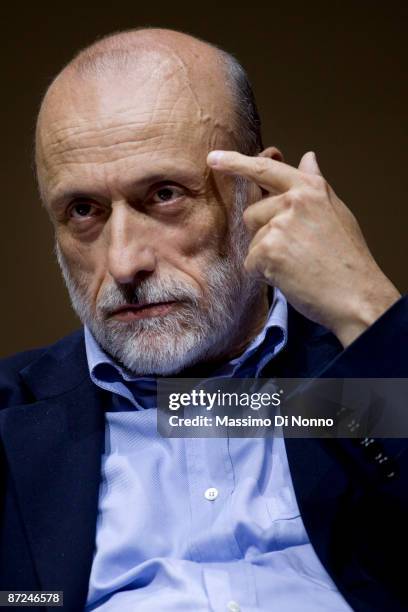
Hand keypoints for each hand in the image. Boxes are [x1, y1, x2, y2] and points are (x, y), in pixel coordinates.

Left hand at [207, 149, 400, 346]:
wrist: (355, 294)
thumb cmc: (347, 258)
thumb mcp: (336, 212)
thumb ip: (315, 185)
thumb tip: (307, 158)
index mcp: (310, 188)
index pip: (266, 169)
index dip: (236, 162)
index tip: (214, 159)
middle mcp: (293, 201)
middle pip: (252, 214)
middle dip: (263, 234)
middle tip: (295, 251)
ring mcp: (279, 225)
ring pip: (252, 241)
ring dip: (266, 256)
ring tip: (296, 265)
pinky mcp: (268, 250)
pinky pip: (251, 263)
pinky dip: (264, 274)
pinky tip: (290, 277)